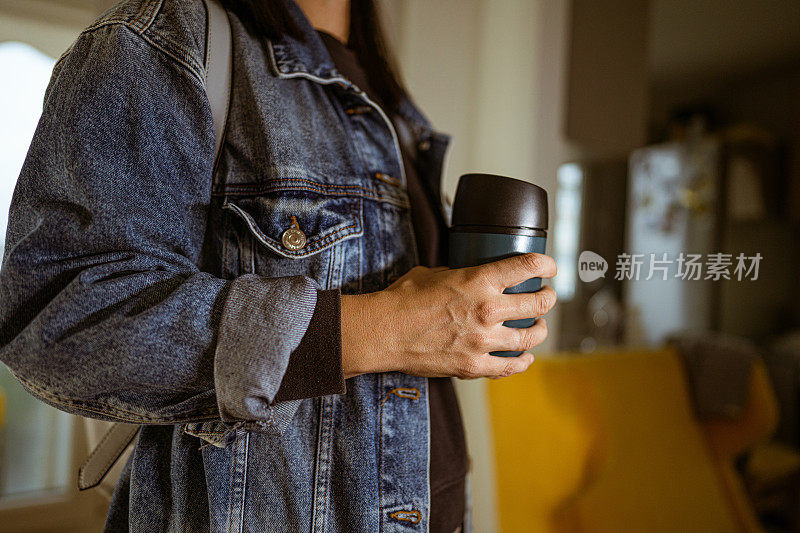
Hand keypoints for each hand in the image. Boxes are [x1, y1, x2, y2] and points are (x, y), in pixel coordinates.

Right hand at [341, 253, 556, 379]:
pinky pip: (510, 366)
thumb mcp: (435, 273)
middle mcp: (488, 310)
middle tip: (546, 295)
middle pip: (538, 303)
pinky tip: (525, 356)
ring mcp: (484, 341)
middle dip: (547, 297)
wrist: (384, 332)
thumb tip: (470, 276)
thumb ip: (461, 275)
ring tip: (538, 326)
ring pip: (530, 336)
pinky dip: (522, 361)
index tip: (549, 266)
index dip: (545, 264)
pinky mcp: (475, 365)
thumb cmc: (403, 299)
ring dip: (539, 329)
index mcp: (480, 281)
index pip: (527, 266)